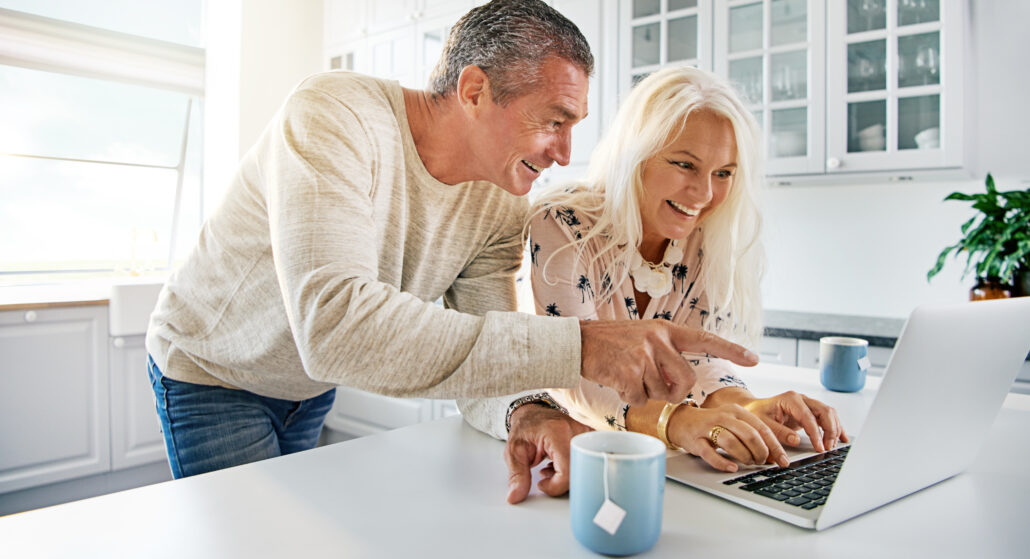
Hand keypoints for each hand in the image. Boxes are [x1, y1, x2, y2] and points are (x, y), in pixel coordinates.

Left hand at [504, 404, 591, 503]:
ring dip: (567, 475)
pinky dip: (573, 469)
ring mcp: (586, 434)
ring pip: (585, 468)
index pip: (567, 470)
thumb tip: (515, 497)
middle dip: (561, 482)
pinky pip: (587, 461)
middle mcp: (576, 431)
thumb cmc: (525, 428)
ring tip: (550, 467)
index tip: (542, 484)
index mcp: (557, 432)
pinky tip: (559, 465)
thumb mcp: (514, 451)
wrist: (532, 412)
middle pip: (579, 472)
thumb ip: (517, 476)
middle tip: (546, 475)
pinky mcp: (590, 438)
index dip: (555, 486)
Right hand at [579, 320, 758, 406]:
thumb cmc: (609, 343)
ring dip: (645, 393)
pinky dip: (629, 397)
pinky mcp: (629, 373)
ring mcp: (643, 356)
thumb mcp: (642, 337)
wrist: (576, 343)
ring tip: (626, 376)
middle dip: (675, 392)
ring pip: (662, 393)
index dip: (731, 349)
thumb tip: (680, 385)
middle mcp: (658, 340)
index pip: (705, 339)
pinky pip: (641, 399)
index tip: (755, 359)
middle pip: (687, 380)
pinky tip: (616, 381)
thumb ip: (665, 353)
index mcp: (665, 330)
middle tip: (657, 388)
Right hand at [667, 404, 788, 471]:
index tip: (783, 459)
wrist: (682, 422)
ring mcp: (708, 428)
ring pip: (732, 443)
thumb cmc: (713, 425)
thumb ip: (752, 434)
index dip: (774, 446)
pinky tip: (732, 468)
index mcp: (736, 411)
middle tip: (763, 462)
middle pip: (749, 434)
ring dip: (745, 457)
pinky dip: (723, 463)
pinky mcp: (696, 441)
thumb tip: (774, 454)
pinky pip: (711, 454)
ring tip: (749, 463)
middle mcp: (723, 417)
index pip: (762, 428)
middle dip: (761, 452)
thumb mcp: (734, 423)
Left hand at [741, 391, 847, 451]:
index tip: (819, 447)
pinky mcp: (810, 412)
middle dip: (830, 430)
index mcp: (790, 399)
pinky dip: (836, 427)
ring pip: (829, 413)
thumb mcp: (763, 424)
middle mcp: (801, 399)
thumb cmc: (756, 414)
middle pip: (824, 411)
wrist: (753, 409)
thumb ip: (778, 432)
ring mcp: (807, 404)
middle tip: (828, 448)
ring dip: (834, 430)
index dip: (816, 433)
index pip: (809, 416)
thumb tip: (796, 441)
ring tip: (832, 446)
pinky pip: (827, 418)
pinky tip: (842, 438)